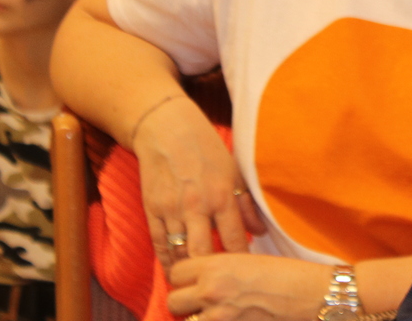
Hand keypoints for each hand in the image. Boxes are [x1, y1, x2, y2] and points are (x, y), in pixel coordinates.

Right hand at [131, 95, 266, 272]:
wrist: (167, 130)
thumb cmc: (206, 150)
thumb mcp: (234, 172)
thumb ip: (247, 204)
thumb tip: (260, 232)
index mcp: (222, 195)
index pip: (233, 240)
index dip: (240, 260)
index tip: (244, 271)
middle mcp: (197, 205)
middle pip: (204, 254)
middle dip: (211, 271)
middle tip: (218, 280)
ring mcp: (172, 209)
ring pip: (180, 252)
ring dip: (188, 268)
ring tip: (197, 279)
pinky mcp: (152, 209)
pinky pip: (159, 244)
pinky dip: (166, 260)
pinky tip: (174, 268)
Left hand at [168, 254, 332, 320]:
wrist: (309, 294)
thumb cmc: (285, 274)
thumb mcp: (247, 261)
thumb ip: (219, 269)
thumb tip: (200, 279)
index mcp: (216, 265)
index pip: (175, 272)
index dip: (184, 278)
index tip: (193, 281)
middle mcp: (211, 290)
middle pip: (174, 301)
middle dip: (184, 303)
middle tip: (200, 302)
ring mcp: (219, 315)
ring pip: (185, 320)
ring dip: (196, 317)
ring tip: (215, 312)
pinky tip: (230, 318)